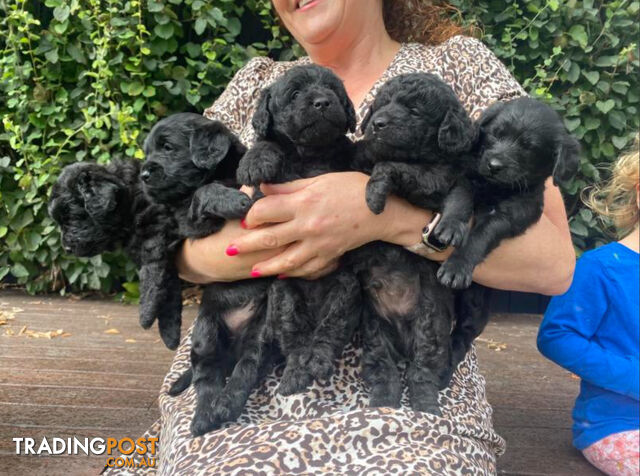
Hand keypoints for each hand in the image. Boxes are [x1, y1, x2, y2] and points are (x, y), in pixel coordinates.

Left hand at [227, 172, 432, 277]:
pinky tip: (282, 275)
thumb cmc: (352, 188)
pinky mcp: (329, 255)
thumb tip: (263, 187)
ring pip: (286, 260)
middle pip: (270, 238)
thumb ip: (289, 187)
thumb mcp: (320, 180)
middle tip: (230, 249)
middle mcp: (308, 226)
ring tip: (252, 271)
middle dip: (247, 245)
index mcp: (304, 202)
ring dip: (266, 267)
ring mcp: (318, 244)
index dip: (251, 214)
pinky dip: (294, 273)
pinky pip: (308, 269)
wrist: (383, 210)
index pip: (266, 210)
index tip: (245, 218)